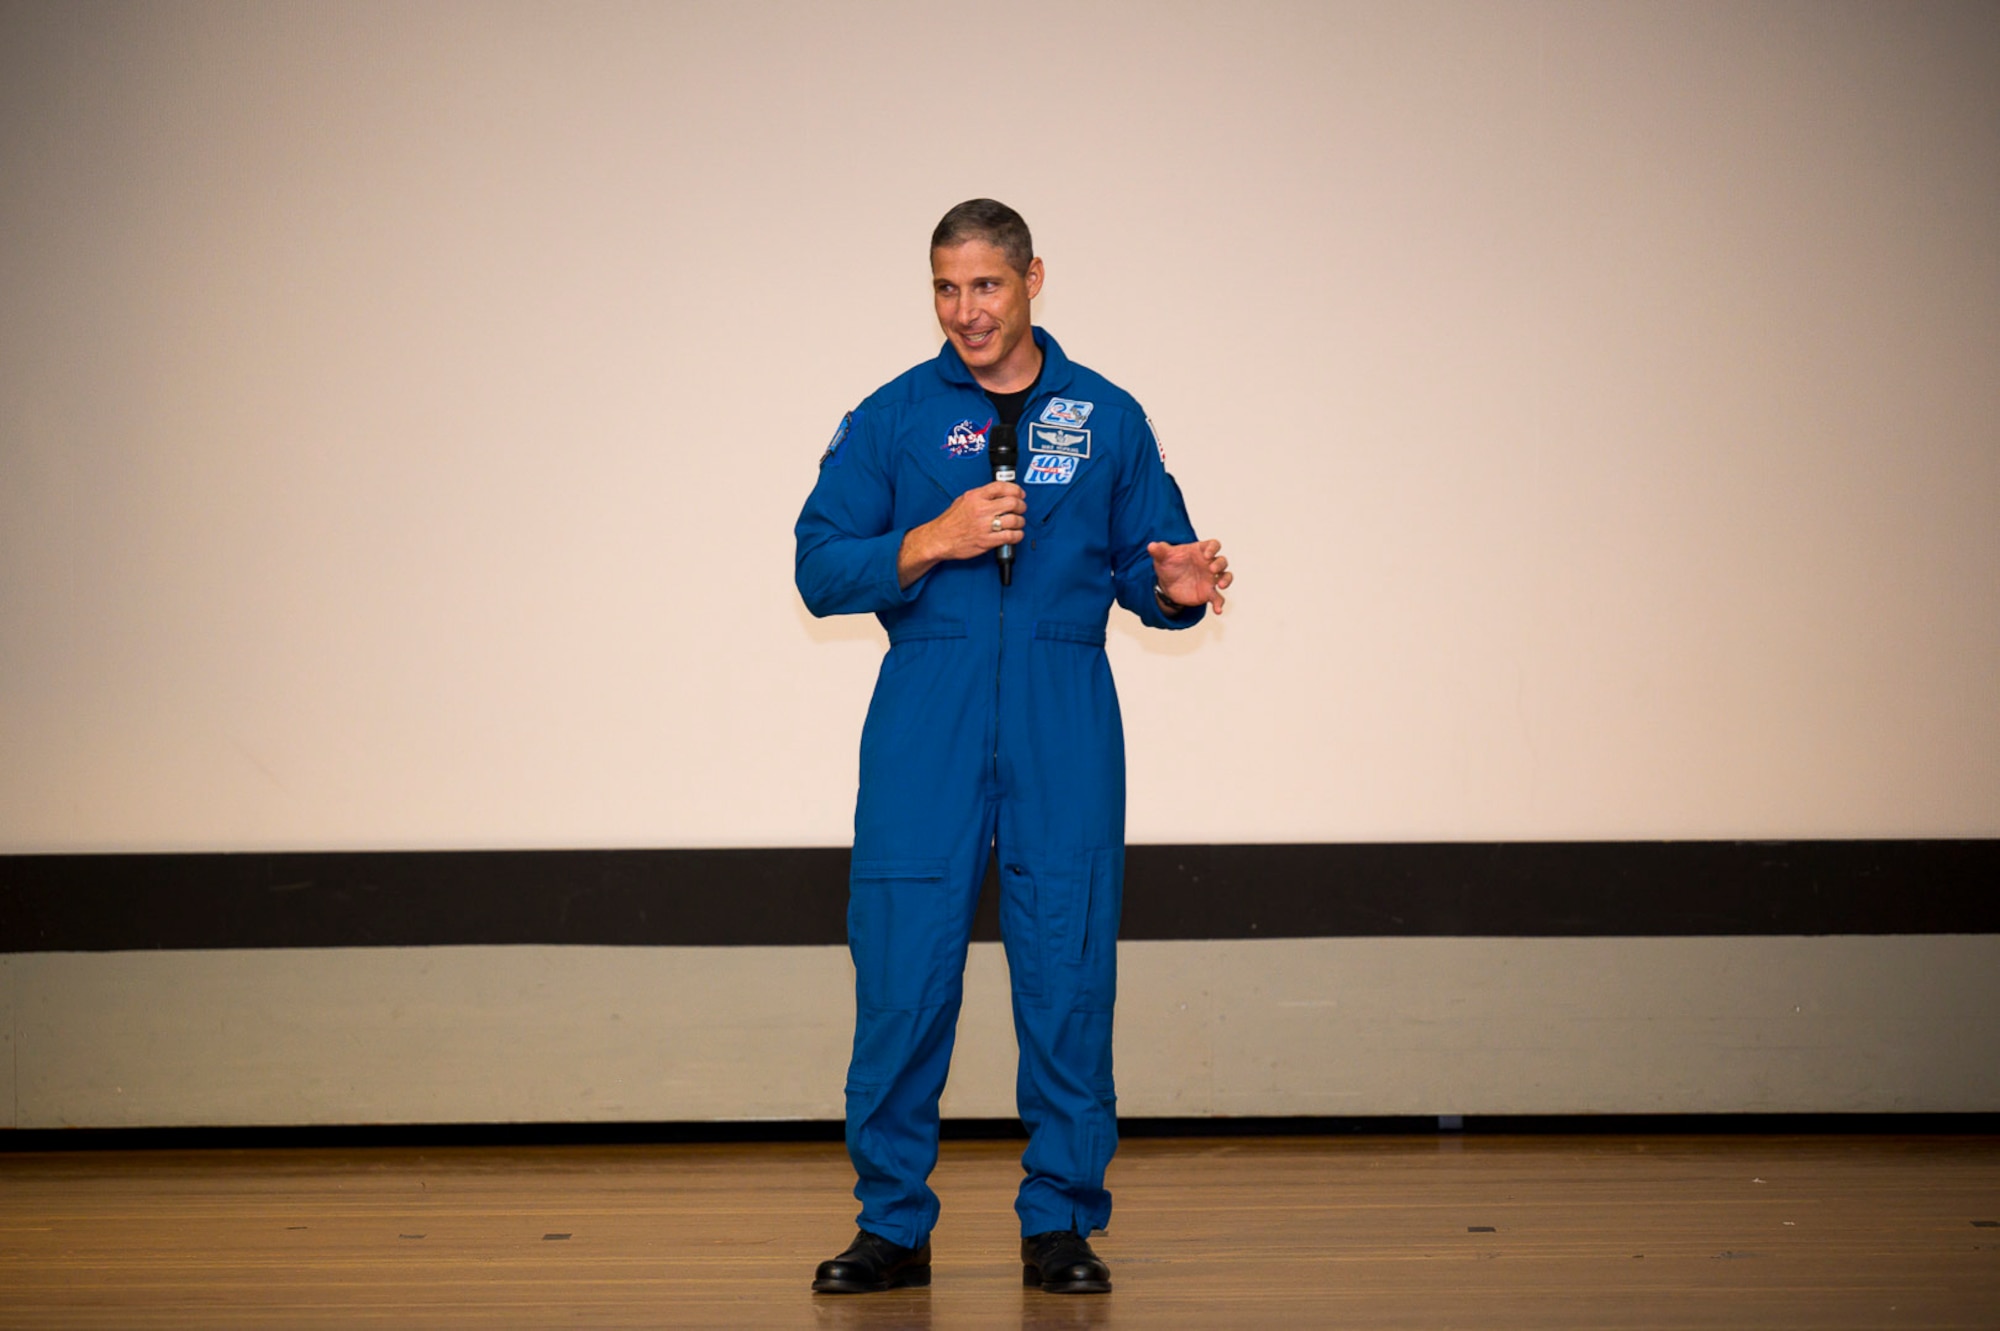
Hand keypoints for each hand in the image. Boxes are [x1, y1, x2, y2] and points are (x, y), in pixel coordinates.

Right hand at [898, 481, 1026, 586]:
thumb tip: (998, 493)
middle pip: (1012, 502)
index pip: (1002, 487)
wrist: (939, 539)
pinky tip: (1015, 534)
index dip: (1016, 489)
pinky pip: (1010, 537)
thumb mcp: (963, 500)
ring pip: (1015, 520)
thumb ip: (981, 495)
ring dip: (1020, 521)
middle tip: (1021, 508)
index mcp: (975, 497)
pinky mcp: (987, 541)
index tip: (1020, 494)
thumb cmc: (950, 521)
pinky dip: (1017, 535)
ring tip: (1018, 523)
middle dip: (1021, 506)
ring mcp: (985, 526)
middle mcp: (981, 509)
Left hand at [1147, 539, 1231, 614]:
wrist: (1167, 584)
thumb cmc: (1169, 565)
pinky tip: (1218, 610)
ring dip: (1226, 580)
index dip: (1213, 548)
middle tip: (1211, 569)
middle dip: (1219, 564)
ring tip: (1220, 586)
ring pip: (1225, 576)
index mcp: (1200, 551)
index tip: (1207, 554)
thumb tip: (1151, 546)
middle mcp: (1208, 564)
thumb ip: (1159, 551)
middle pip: (1222, 561)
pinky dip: (1219, 604)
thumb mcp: (1163, 557)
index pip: (1213, 545)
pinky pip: (1218, 598)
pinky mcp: (1208, 593)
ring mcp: (1210, 578)